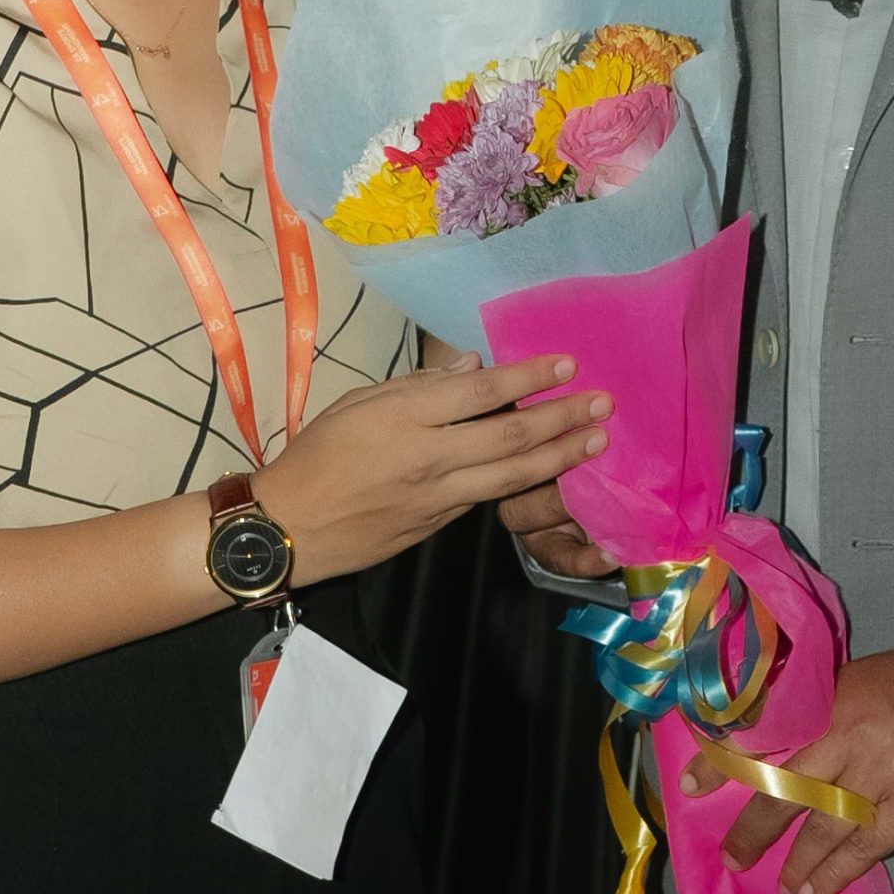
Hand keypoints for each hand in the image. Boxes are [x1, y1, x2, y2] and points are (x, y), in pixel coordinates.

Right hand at [263, 350, 609, 582]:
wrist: (289, 528)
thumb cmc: (316, 457)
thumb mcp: (356, 403)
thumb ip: (418, 385)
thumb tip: (471, 366)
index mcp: (404, 416)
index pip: (481, 390)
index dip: (529, 376)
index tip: (567, 364)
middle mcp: (429, 456)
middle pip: (510, 434)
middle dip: (563, 417)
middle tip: (604, 403)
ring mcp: (438, 496)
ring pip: (512, 475)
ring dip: (560, 457)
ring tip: (596, 441)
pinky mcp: (439, 525)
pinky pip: (488, 498)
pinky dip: (525, 483)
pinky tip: (551, 473)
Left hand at [710, 644, 893, 893]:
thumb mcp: (856, 678)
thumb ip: (819, 706)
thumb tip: (775, 728)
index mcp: (826, 704)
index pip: (758, 733)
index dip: (721, 762)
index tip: (689, 785)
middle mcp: (843, 743)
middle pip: (783, 790)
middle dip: (754, 829)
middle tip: (732, 858)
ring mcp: (876, 780)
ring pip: (821, 828)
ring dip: (795, 861)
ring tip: (780, 885)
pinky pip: (864, 849)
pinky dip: (836, 872)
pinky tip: (814, 890)